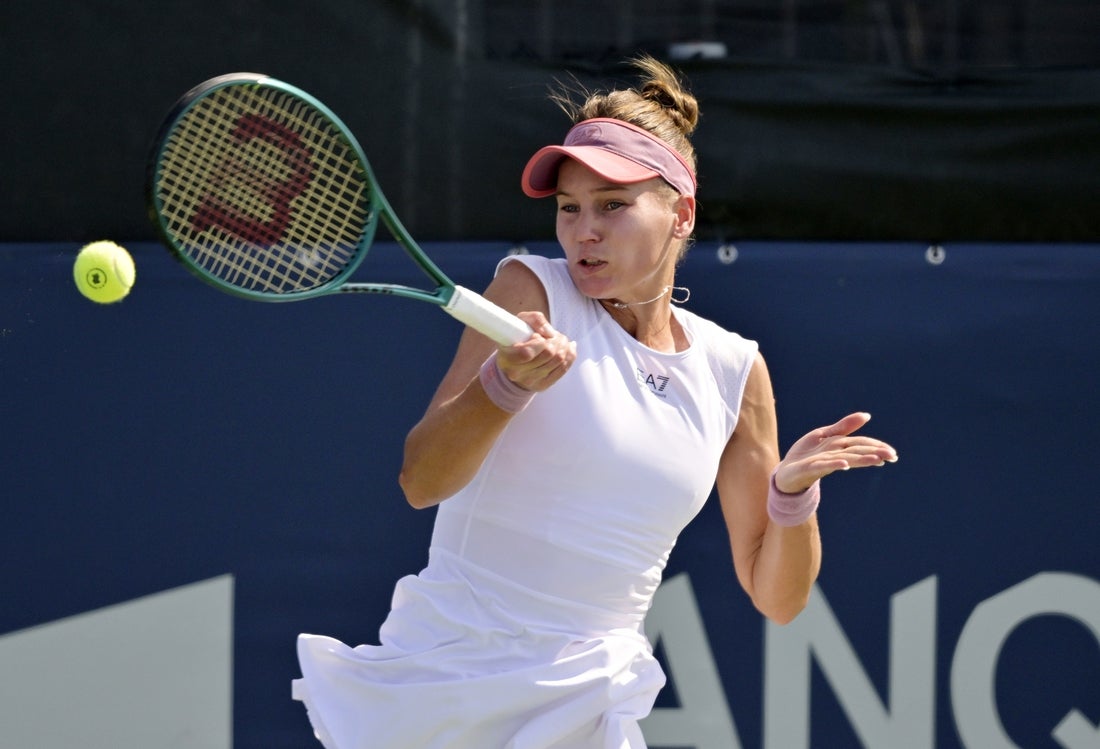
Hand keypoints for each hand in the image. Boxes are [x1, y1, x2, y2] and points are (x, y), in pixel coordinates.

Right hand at [495, 311, 576, 392]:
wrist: (513, 361)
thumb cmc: (517, 337)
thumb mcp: (520, 321)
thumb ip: (535, 320)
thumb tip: (550, 333)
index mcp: (507, 358)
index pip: (528, 353)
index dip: (539, 341)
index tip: (537, 336)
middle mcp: (517, 373)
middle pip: (549, 354)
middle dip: (556, 339)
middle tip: (554, 334)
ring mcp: (531, 381)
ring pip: (559, 360)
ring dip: (564, 345)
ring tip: (559, 340)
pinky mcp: (542, 385)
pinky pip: (563, 369)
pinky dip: (570, 355)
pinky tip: (568, 347)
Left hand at [775, 412, 896, 492]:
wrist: (785, 472)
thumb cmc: (806, 454)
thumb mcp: (824, 435)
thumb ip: (844, 427)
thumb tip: (867, 415)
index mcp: (839, 447)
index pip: (861, 445)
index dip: (877, 447)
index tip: (893, 454)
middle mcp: (833, 455)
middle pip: (856, 452)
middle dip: (874, 453)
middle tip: (893, 457)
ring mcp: (822, 462)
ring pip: (844, 459)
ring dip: (860, 459)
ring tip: (877, 459)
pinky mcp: (809, 468)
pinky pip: (823, 466)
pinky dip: (834, 464)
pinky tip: (844, 464)